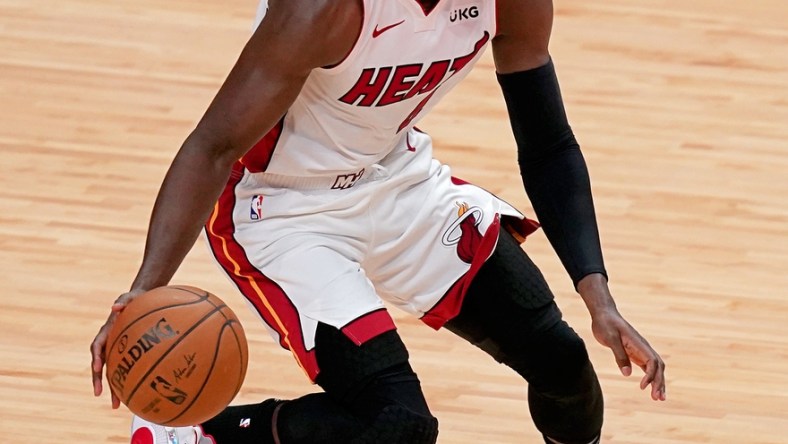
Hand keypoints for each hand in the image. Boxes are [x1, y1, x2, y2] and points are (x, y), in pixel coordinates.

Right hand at [90, 289, 145, 408]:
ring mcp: (116, 350)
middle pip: (101, 365)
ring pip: (112, 371)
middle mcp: (108, 343)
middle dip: (98, 380)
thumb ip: (123, 300)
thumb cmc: (133, 299)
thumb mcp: (128, 297)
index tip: (96, 367)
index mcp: (106, 331)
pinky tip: (134, 394)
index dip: (96, 357)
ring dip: (112, 388)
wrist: (141, 301)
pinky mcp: (127, 354)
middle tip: (99, 394)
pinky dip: (128, 381)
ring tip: (116, 405)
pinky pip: (125, 369)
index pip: (97, 346)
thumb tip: (114, 306)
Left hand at [591, 308, 666, 400]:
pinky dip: (650, 378)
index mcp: (639, 343)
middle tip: (657, 399)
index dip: (651, 375)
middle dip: (659, 382)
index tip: (643, 387)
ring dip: (658, 382)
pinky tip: (649, 388)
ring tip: (658, 398)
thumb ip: (619, 355)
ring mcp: (640, 351)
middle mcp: (643, 347)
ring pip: (655, 368)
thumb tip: (627, 374)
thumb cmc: (606, 324)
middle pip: (658, 367)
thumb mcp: (610, 339)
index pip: (652, 361)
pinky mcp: (635, 353)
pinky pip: (647, 367)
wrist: (604, 314)